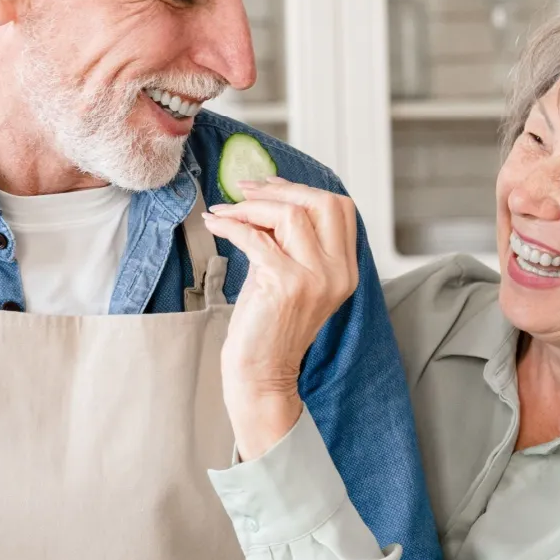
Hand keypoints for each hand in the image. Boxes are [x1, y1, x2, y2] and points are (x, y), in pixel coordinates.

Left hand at [201, 178, 358, 458]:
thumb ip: (290, 241)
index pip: (340, 208)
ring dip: (249, 207)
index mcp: (345, 269)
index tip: (269, 186)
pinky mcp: (287, 284)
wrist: (262, 374)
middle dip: (279, 190)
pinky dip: (231, 225)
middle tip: (244, 191)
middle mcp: (337, 272)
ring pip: (289, 215)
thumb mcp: (289, 276)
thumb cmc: (269, 327)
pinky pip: (256, 237)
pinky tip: (214, 223)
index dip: (302, 189)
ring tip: (224, 211)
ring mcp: (315, 278)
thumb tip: (266, 197)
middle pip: (321, 202)